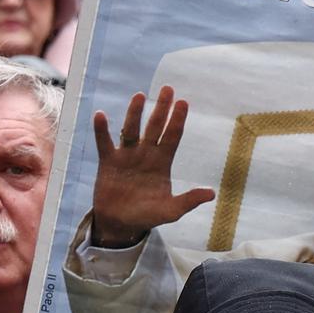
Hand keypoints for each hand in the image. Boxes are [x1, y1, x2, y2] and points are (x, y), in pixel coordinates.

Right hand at [90, 85, 214, 247]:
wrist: (121, 223)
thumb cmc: (147, 215)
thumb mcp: (171, 210)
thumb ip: (189, 201)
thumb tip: (212, 194)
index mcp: (162, 162)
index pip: (172, 136)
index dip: (177, 120)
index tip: (183, 102)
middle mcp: (146, 154)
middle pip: (155, 127)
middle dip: (161, 109)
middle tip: (168, 89)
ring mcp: (127, 156)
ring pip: (131, 130)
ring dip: (135, 114)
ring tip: (139, 96)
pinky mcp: (109, 162)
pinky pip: (105, 143)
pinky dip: (102, 130)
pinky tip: (101, 115)